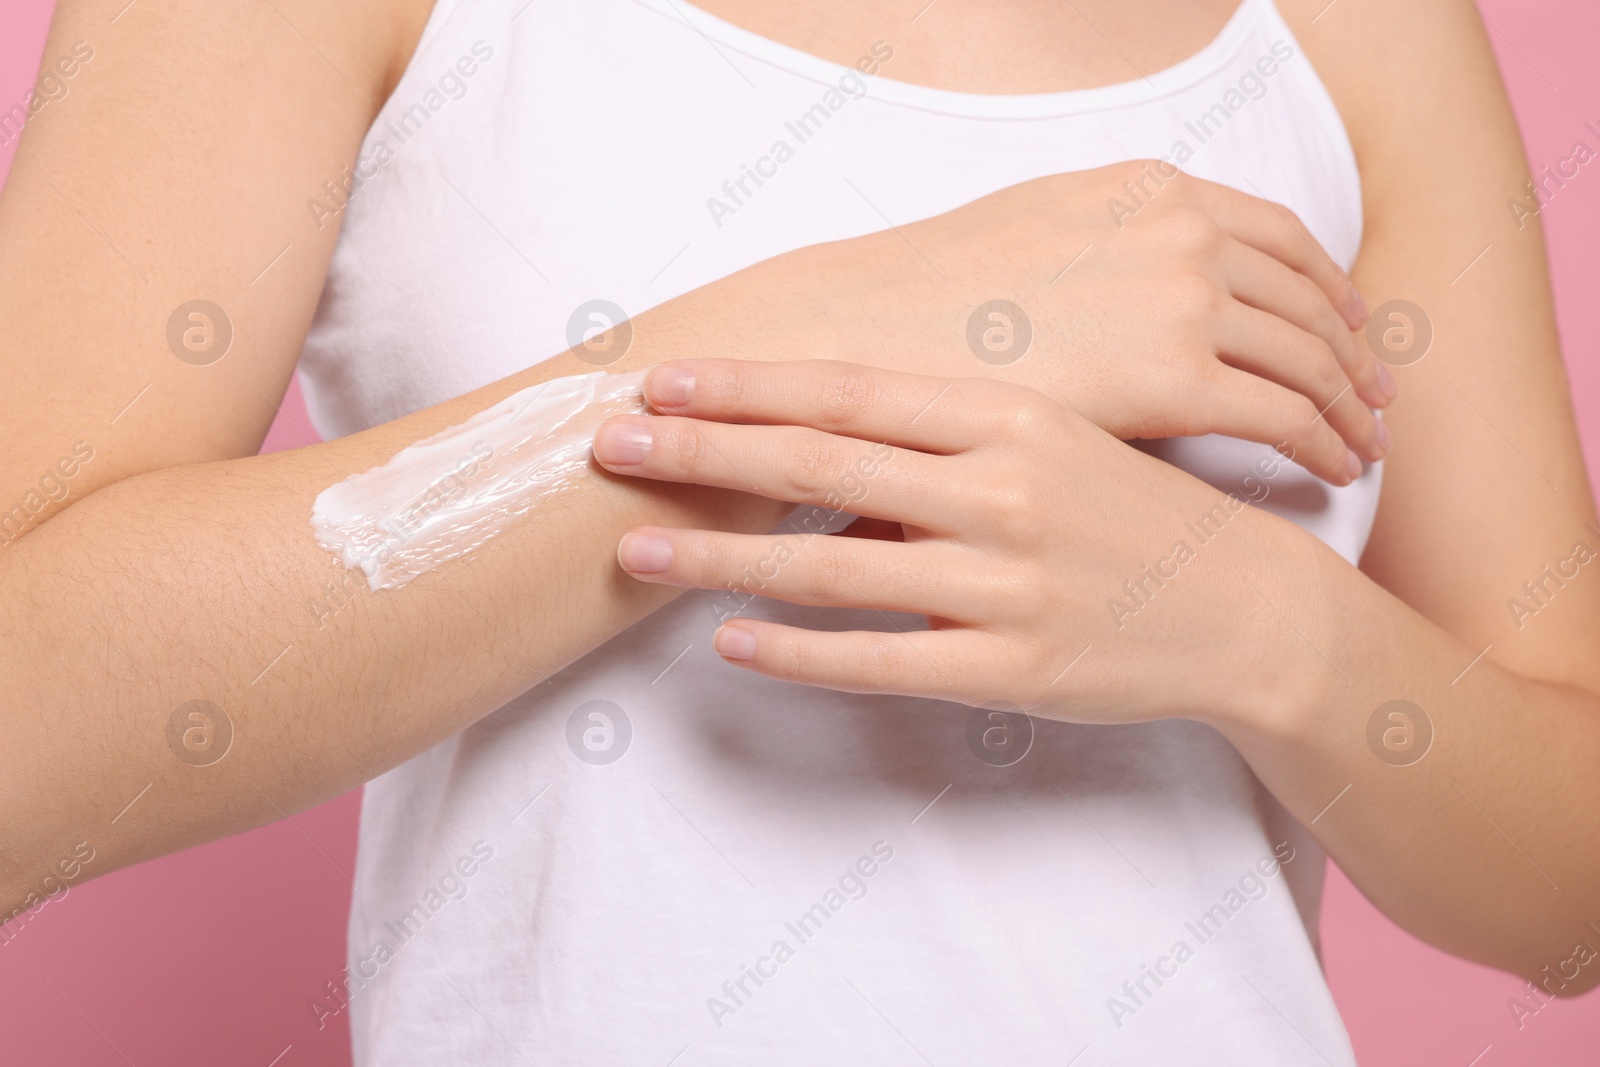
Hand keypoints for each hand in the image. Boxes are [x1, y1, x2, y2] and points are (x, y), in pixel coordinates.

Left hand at [593, 359, 1300, 726]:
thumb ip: (938, 444)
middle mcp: (1000, 489)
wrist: (1240, 606)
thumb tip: (818, 452)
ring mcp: (1005, 583)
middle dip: (702, 452)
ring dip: (721, 553)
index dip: (744, 384)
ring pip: (832, 565)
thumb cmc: (1129, 514)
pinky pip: (879, 660)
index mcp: (1008, 416)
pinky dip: (797, 651)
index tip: (661, 380)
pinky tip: (730, 641)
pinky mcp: (1011, 670)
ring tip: (638, 546)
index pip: (848, 390)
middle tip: (609, 446)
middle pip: (820, 462)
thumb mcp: (1048, 445)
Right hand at [829, 161, 1391, 484]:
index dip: (1325, 284)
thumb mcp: (1032, 227)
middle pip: (1309, 297)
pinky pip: (1286, 415)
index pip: (1279, 235)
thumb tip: (1130, 284)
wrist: (872, 331)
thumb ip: (1106, 242)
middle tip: (1377, 392)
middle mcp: (1183, 232)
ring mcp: (1184, 300)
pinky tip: (1338, 470)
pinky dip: (1326, 443)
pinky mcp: (1176, 379)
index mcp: (1151, 190)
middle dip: (1353, 348)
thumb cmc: (930, 299)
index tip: (1346, 325)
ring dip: (1351, 402)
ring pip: (1310, 357)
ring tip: (1366, 440)